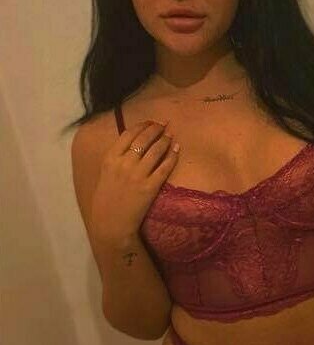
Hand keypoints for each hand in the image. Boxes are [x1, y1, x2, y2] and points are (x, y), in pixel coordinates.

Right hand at [90, 120, 179, 243]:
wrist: (111, 222)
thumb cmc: (107, 198)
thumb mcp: (105, 173)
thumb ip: (117, 157)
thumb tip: (133, 142)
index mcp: (110, 158)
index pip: (128, 134)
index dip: (142, 125)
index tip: (150, 122)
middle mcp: (124, 163)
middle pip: (144, 139)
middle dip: (156, 129)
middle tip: (164, 125)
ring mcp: (138, 175)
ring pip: (156, 150)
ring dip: (165, 139)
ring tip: (171, 135)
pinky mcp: (150, 187)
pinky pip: (165, 167)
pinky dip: (172, 156)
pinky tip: (176, 150)